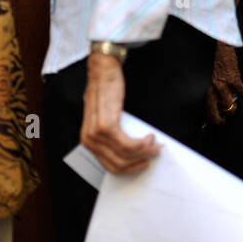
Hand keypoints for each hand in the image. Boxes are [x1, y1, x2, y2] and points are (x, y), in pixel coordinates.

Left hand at [81, 51, 158, 173]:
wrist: (102, 72)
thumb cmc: (106, 92)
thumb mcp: (106, 118)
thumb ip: (114, 136)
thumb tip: (134, 151)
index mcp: (88, 141)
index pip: (109, 166)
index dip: (130, 168)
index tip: (143, 163)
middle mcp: (89, 140)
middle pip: (118, 164)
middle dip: (139, 162)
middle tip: (154, 154)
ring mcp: (96, 134)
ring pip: (124, 155)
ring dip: (144, 152)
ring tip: (154, 145)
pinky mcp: (106, 126)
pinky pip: (127, 144)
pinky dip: (141, 144)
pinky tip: (149, 138)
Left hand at [205, 40, 242, 124]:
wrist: (221, 49)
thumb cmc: (217, 64)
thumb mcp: (212, 79)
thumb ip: (214, 91)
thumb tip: (219, 105)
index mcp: (208, 89)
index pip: (209, 110)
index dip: (214, 119)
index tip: (219, 121)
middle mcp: (214, 89)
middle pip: (217, 112)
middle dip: (224, 116)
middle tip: (228, 114)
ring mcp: (224, 86)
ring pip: (230, 105)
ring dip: (234, 105)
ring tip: (236, 100)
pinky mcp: (234, 81)